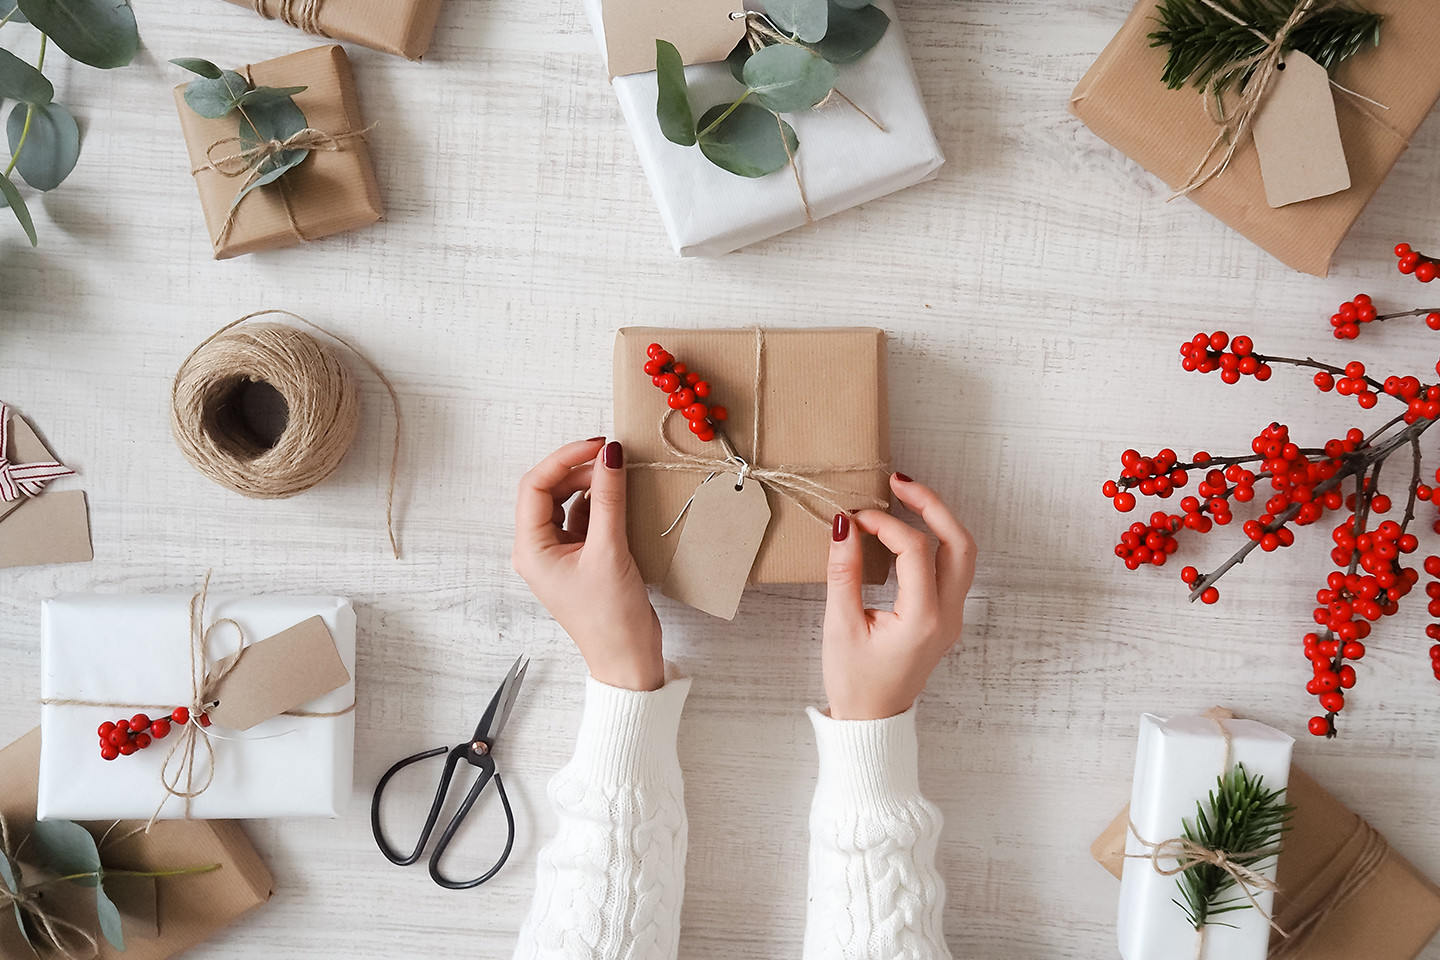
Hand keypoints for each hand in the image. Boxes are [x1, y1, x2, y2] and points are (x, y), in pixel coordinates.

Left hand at [512, 438, 664, 691]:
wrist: (628, 660)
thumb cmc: (611, 618)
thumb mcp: (610, 551)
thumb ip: (609, 499)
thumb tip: (610, 455)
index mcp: (530, 549)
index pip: (536, 486)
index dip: (564, 458)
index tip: (597, 445)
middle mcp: (537, 549)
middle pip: (549, 491)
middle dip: (579, 471)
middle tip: (613, 461)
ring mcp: (558, 554)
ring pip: (567, 504)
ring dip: (590, 487)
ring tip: (618, 478)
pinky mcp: (580, 559)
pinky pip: (584, 520)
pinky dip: (601, 506)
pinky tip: (620, 502)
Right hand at [822, 474, 975, 720]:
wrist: (872, 721)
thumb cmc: (854, 681)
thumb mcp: (840, 626)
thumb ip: (843, 572)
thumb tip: (844, 525)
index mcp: (923, 619)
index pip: (914, 549)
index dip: (884, 523)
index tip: (853, 517)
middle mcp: (947, 615)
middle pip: (959, 543)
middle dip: (931, 506)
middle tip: (899, 483)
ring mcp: (952, 617)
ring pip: (962, 554)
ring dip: (939, 521)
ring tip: (907, 498)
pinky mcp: (945, 617)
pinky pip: (952, 568)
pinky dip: (935, 541)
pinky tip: (908, 530)